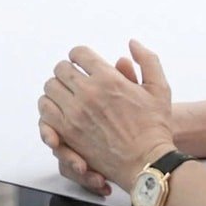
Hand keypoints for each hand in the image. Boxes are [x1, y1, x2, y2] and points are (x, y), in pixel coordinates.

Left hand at [38, 41, 175, 193]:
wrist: (147, 162)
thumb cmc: (154, 126)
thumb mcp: (159, 88)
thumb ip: (147, 60)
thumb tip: (132, 44)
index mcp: (109, 79)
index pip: (78, 53)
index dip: (79, 55)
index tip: (81, 61)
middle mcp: (88, 94)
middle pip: (60, 69)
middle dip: (67, 70)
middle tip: (74, 78)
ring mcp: (75, 114)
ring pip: (49, 89)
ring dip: (56, 88)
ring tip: (66, 93)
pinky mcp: (67, 133)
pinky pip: (46, 112)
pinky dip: (50, 108)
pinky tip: (60, 109)